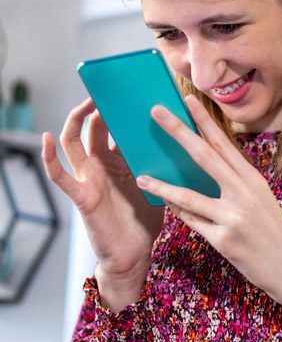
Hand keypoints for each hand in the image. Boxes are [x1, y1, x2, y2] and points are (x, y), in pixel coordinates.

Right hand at [42, 98, 163, 279]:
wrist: (135, 255)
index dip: (118, 107)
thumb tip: (176, 130)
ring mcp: (88, 179)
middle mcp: (100, 165)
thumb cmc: (145, 220)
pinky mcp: (81, 197)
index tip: (130, 86)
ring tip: (86, 103)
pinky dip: (49, 158)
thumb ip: (157, 160)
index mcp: (118, 161)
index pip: (114, 126)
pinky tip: (45, 140)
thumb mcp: (155, 182)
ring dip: (75, 120)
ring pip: (72, 142)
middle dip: (98, 105)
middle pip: (93, 127)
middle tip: (110, 86)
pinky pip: (60, 176)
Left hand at [136, 96, 281, 309]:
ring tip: (141, 177)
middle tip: (156, 112)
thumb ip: (235, 183)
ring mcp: (232, 217)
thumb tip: (204, 166)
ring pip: (188, 196)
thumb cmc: (274, 232)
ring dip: (161, 186)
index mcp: (253, 179)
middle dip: (178, 131)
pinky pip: (192, 223)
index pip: (224, 143)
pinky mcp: (223, 241)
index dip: (204, 120)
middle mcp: (244, 193)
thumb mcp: (260, 200)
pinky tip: (163, 206)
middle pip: (204, 156)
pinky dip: (177, 213)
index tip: (187, 99)